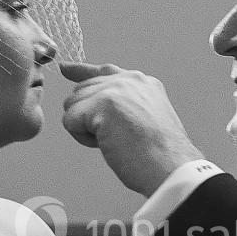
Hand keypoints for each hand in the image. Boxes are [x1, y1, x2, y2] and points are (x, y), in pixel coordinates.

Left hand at [60, 61, 203, 195]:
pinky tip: (107, 143)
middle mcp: (128, 80)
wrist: (170, 166)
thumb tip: (92, 108)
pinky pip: (70, 120)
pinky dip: (82, 138)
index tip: (66, 68)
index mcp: (142, 83)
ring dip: (85, 129)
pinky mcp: (102, 104)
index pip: (104, 71)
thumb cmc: (160, 155)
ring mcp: (115, 89)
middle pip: (81, 91)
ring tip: (115, 140)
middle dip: (87, 117)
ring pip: (73, 105)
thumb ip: (123, 104)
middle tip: (116, 138)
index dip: (82, 71)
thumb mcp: (146, 117)